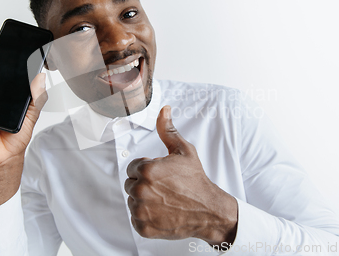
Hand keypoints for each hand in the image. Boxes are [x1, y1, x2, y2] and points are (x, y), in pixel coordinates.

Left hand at [124, 106, 237, 245]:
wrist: (208, 210)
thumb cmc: (196, 180)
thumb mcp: (184, 151)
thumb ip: (168, 130)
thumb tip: (164, 110)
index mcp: (146, 170)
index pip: (132, 168)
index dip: (146, 170)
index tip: (161, 176)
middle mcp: (141, 190)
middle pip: (130, 184)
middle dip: (144, 184)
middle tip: (164, 188)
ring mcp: (141, 211)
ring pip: (132, 201)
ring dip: (144, 200)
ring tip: (164, 199)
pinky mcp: (144, 227)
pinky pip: (136, 219)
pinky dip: (146, 217)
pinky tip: (162, 212)